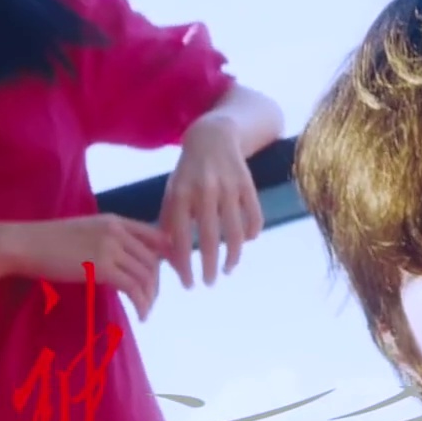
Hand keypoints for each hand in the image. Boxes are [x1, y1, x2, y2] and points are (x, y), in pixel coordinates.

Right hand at [0, 215, 165, 320]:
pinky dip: (141, 303)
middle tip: (151, 300)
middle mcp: (117, 231)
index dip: (168, 256)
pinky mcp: (102, 267)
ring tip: (145, 311)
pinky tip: (140, 315)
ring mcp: (111, 247)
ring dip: (150, 297)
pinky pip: (133, 287)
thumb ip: (106, 241)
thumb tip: (121, 261)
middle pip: (153, 259)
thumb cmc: (46, 242)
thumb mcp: (84, 233)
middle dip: (157, 283)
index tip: (171, 274)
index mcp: (115, 220)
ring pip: (146, 275)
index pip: (155, 235)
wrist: (24, 244)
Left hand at [161, 115, 263, 286]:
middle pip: (209, 238)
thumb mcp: (172, 191)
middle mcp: (204, 191)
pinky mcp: (248, 184)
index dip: (184, 264)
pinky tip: (248, 242)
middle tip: (210, 283)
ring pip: (235, 231)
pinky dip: (253, 232)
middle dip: (210, 266)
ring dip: (233, 256)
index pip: (180, 237)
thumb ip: (168, 221)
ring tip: (229, 269)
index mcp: (180, 194)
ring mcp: (228, 187)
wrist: (213, 136)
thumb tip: (166, 258)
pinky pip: (255, 215)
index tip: (188, 284)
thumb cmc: (188, 172)